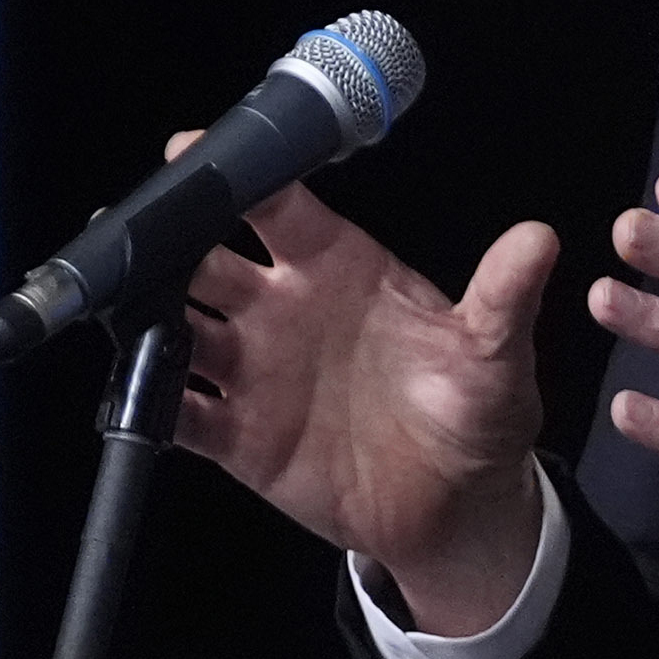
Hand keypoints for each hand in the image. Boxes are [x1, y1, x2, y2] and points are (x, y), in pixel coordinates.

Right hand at [159, 140, 557, 639]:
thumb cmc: (477, 415)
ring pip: (178, 325)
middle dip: (165, 236)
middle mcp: (283, 308)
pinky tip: (137, 392)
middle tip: (135, 226)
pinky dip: (149, 402)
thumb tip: (541, 239)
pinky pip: (179, 412)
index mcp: (338, 266)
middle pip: (205, 256)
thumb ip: (503, 297)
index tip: (193, 149)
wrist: (459, 509)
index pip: (275, 204)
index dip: (236, 173)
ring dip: (143, 312)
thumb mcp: (495, 354)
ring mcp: (254, 370)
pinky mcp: (238, 437)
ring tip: (117, 304)